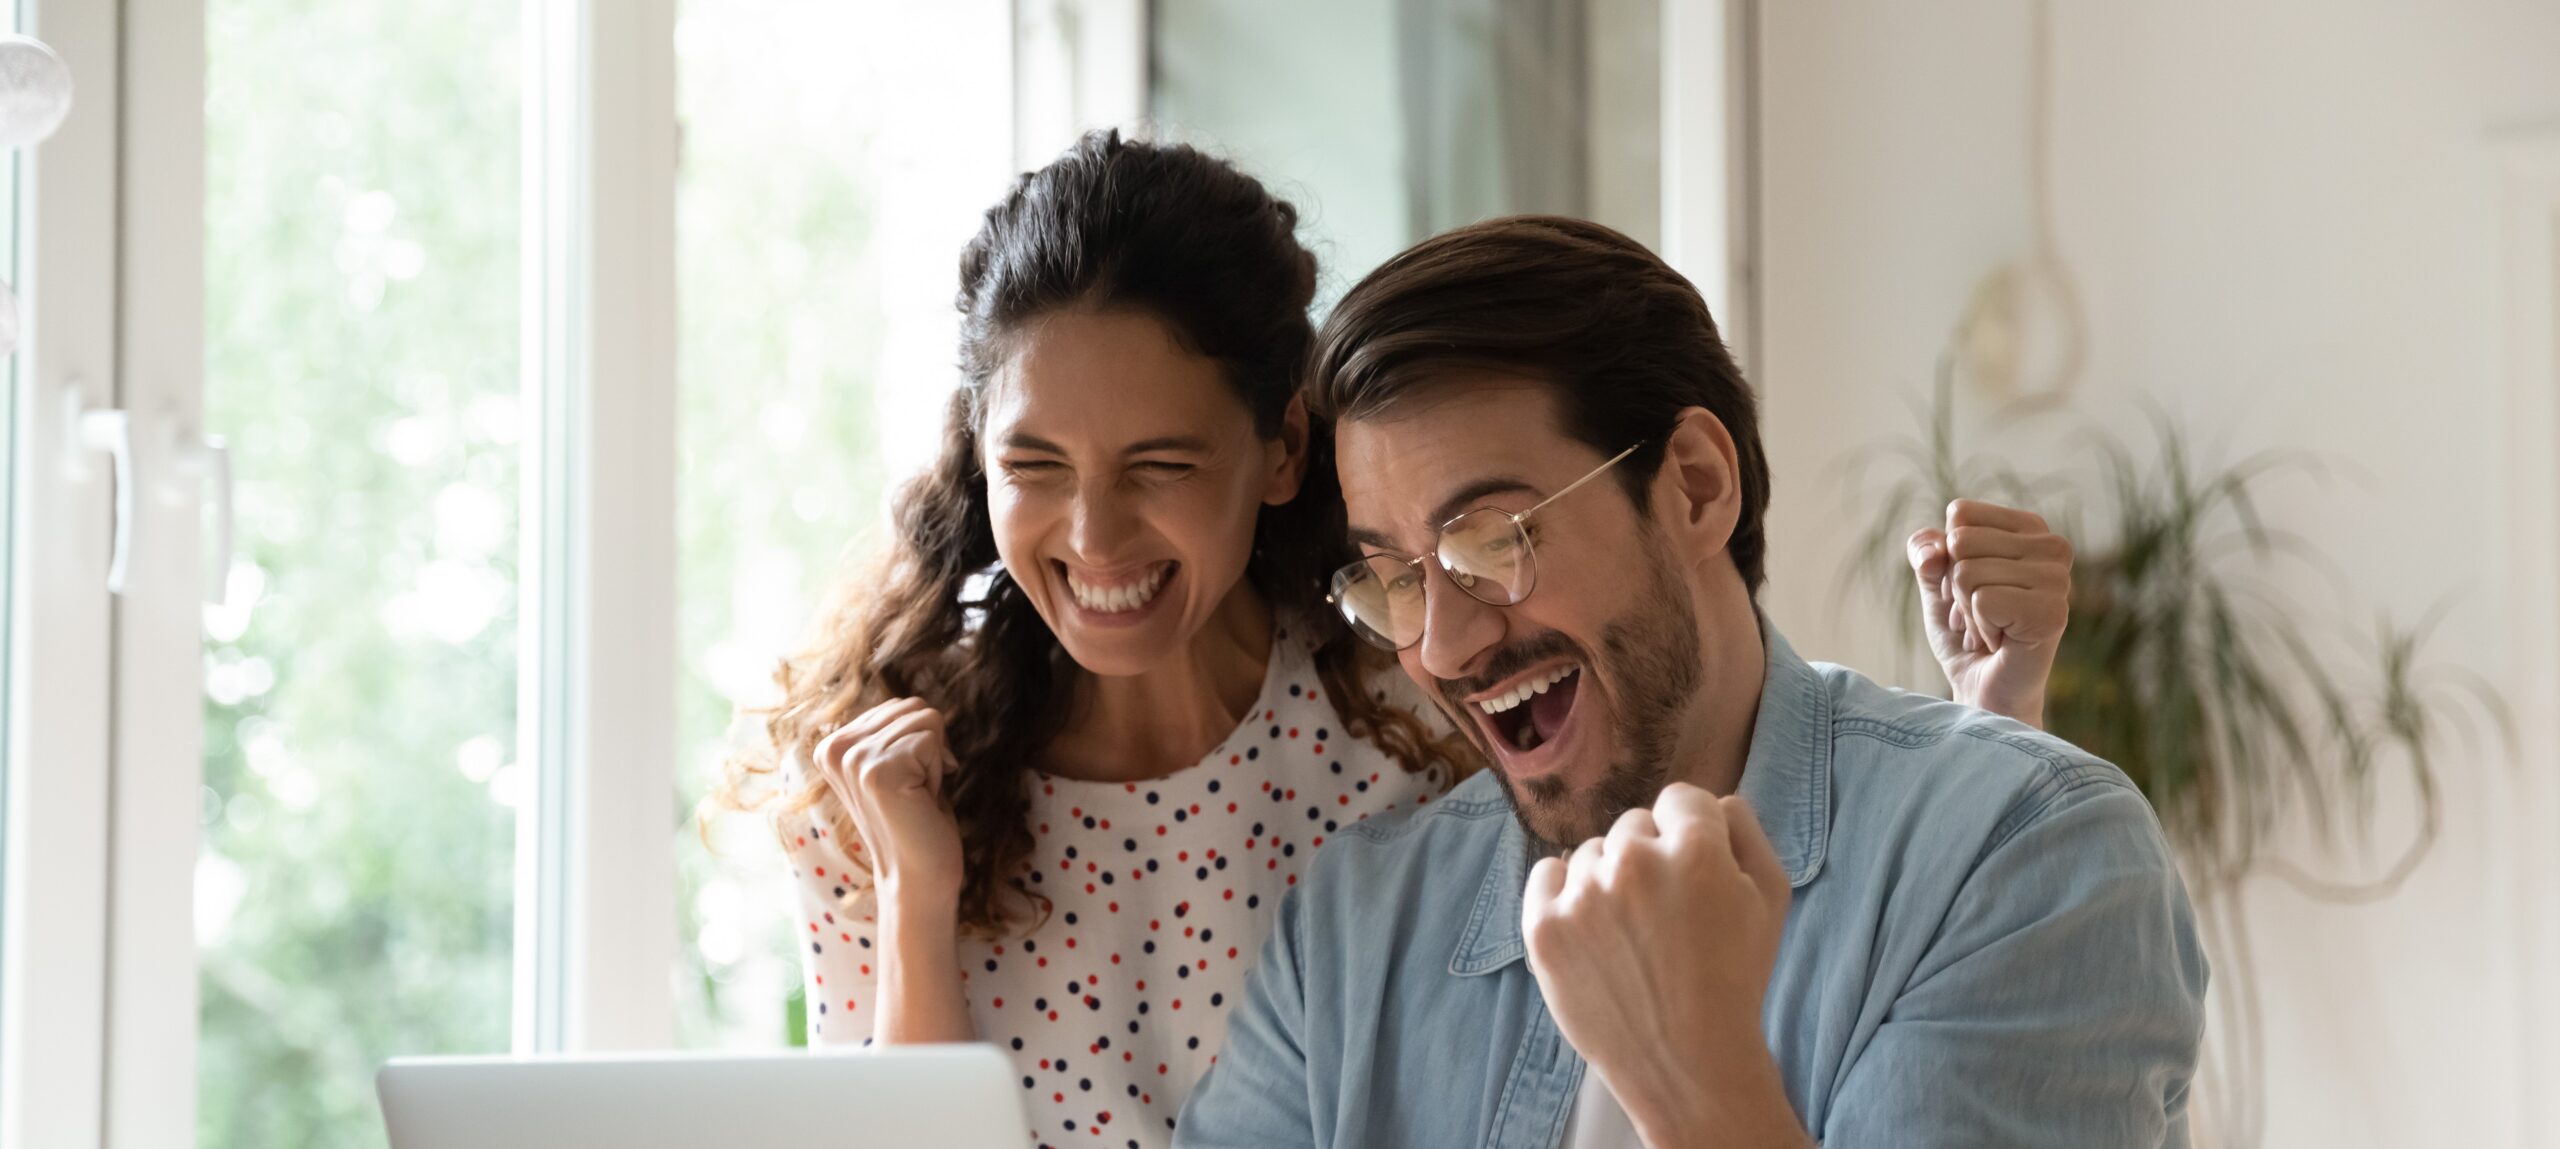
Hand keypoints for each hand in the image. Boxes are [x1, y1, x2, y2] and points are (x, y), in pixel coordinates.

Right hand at [814, 698, 966, 913]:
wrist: (920, 876)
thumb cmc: (917, 819)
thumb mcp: (896, 765)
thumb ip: (892, 732)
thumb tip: (913, 701)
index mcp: (831, 745)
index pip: (900, 705)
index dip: (919, 743)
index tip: (906, 782)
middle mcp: (834, 748)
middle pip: (913, 706)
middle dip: (929, 747)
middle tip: (914, 791)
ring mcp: (853, 759)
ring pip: (925, 719)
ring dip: (934, 760)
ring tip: (915, 796)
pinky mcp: (876, 771)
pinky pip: (932, 738)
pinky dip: (938, 770)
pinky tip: (921, 801)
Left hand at [1522, 784, 1806, 1146]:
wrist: (1686, 1062)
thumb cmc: (1736, 979)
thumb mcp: (1771, 898)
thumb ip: (1744, 830)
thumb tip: (1712, 800)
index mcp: (1695, 850)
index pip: (1681, 799)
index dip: (1692, 836)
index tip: (1694, 876)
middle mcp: (1633, 862)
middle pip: (1634, 825)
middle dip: (1651, 858)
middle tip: (1666, 915)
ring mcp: (1583, 895)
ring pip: (1591, 853)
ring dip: (1608, 880)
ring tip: (1633, 936)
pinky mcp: (1544, 927)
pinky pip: (1545, 874)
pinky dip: (1563, 893)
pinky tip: (1591, 928)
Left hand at [1907, 499, 2071, 727]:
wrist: (1982, 691)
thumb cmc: (1964, 634)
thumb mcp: (1935, 583)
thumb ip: (1925, 551)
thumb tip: (1935, 550)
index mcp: (2030, 527)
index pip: (1960, 514)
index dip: (1949, 557)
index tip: (1971, 589)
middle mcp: (2053, 546)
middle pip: (1961, 542)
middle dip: (1955, 588)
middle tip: (1982, 616)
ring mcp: (2059, 580)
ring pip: (1967, 572)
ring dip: (1967, 612)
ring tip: (1992, 631)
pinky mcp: (2053, 612)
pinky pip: (1982, 600)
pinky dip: (1978, 628)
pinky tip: (2001, 643)